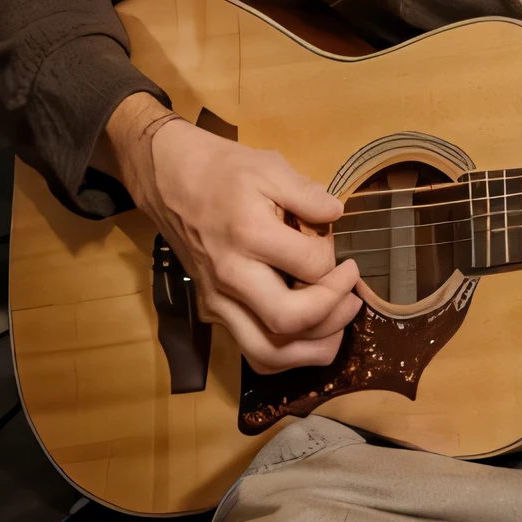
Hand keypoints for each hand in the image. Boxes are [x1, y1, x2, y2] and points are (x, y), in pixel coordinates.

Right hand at [98, 94, 361, 373]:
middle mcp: (231, 276)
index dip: (335, 260)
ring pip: (268, 353)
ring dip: (313, 348)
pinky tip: (308, 335)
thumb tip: (337, 216)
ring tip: (339, 326)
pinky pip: (252, 352)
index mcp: (249, 234)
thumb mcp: (269, 166)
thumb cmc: (224, 170)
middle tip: (352, 294)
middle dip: (333, 313)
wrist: (169, 180)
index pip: (311, 266)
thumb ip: (307, 193)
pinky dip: (286, 355)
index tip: (336, 246)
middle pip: (289, 321)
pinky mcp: (213, 312)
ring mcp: (218, 300)